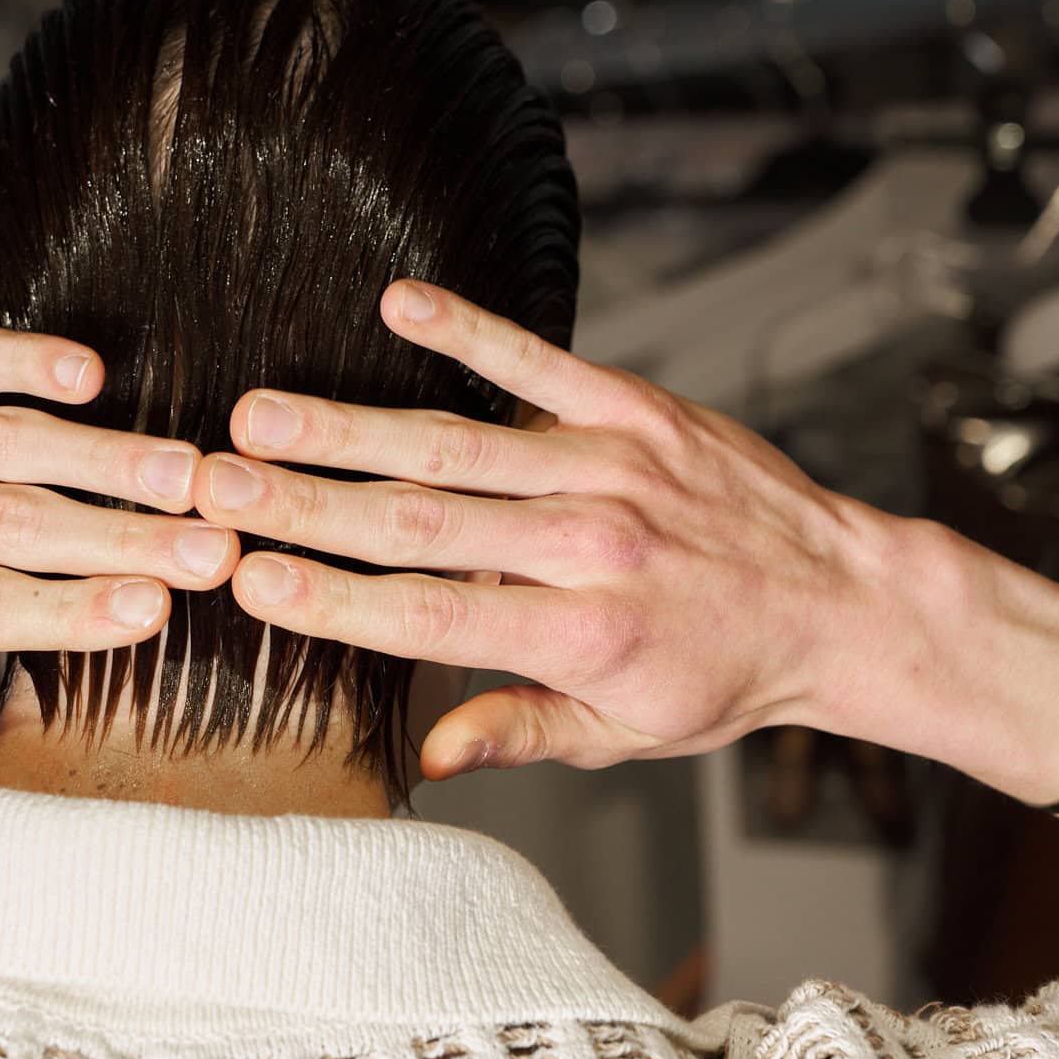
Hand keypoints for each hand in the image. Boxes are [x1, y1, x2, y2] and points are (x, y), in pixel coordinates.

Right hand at [193, 281, 902, 779]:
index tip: (250, 581)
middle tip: (214, 484)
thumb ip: (521, 729)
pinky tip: (397, 306)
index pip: (428, 617)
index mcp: (581, 635)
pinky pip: (538, 363)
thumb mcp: (626, 733)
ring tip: (261, 414)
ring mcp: (613, 466)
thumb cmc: (726, 674)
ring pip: (457, 444)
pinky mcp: (637, 408)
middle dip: (307, 504)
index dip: (332, 600)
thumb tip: (428, 752)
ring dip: (350, 426)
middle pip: (421, 522)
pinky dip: (467, 331)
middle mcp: (591, 545)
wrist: (844, 600)